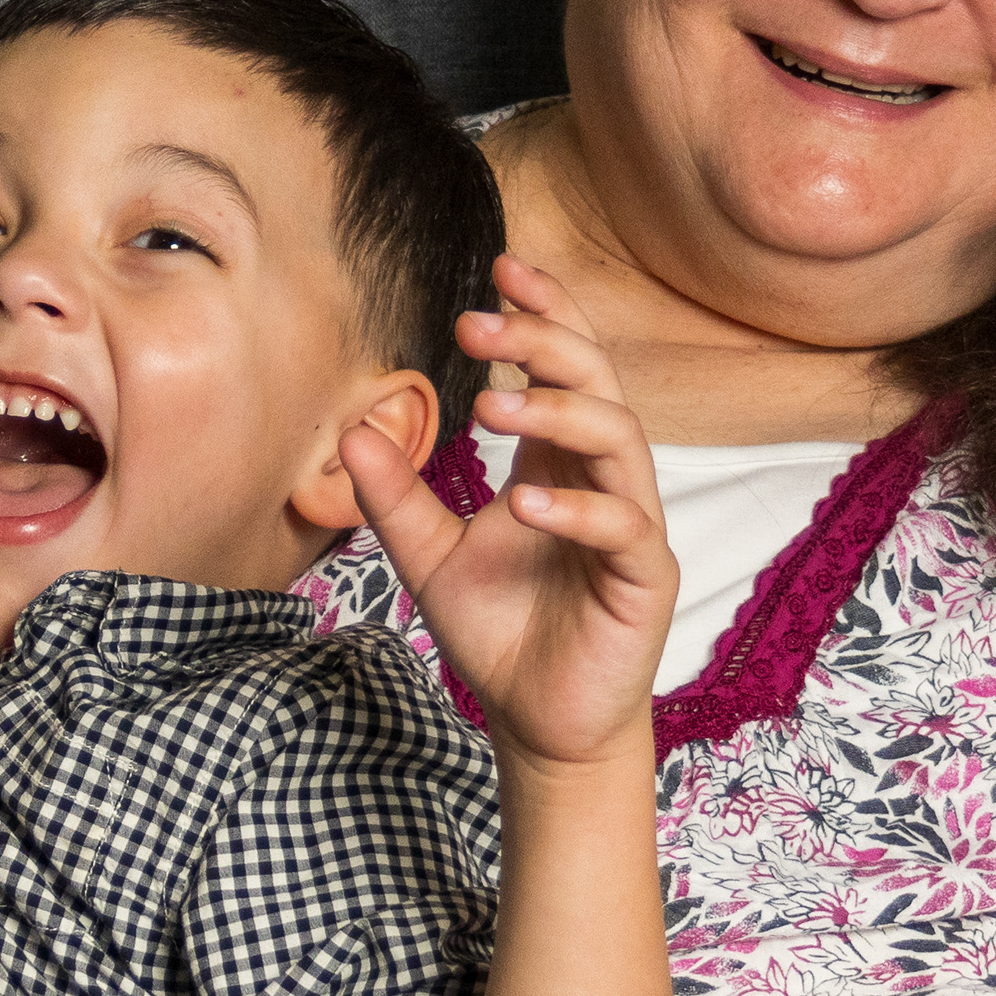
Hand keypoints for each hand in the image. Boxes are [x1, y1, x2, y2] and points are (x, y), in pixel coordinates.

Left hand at [337, 257, 672, 770]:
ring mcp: (631, 525)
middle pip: (598, 381)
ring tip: (494, 407)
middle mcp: (603, 479)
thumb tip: (351, 430)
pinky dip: (578, 508)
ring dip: (559, 412)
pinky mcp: (644, 579)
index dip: (543, 313)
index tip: (499, 272)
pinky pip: (626, 526)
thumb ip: (396, 496)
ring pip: (621, 439)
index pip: (566, 365)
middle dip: (545, 341)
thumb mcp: (428, 558)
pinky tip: (526, 502)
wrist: (537, 722)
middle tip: (481, 326)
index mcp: (559, 461)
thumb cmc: (499, 632)